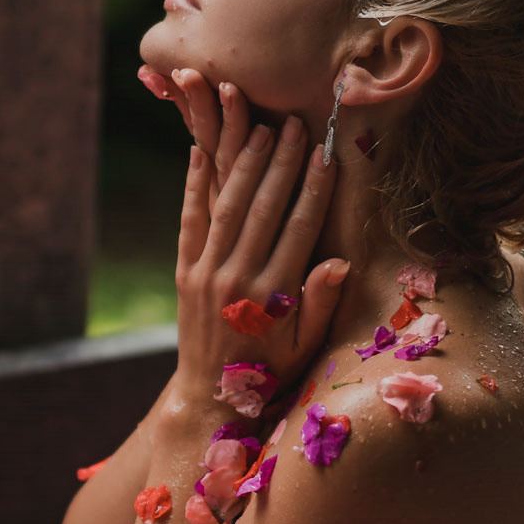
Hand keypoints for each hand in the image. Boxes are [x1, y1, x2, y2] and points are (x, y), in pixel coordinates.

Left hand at [165, 79, 347, 419]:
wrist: (211, 396)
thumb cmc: (271, 370)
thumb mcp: (306, 344)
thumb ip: (321, 301)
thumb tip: (340, 261)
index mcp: (272, 296)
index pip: (299, 229)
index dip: (314, 189)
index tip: (327, 155)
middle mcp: (236, 279)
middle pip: (263, 209)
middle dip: (281, 164)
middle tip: (295, 126)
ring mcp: (205, 274)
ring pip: (227, 208)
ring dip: (244, 166)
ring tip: (260, 130)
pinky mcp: (183, 272)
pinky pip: (189, 221)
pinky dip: (195, 186)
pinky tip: (200, 153)